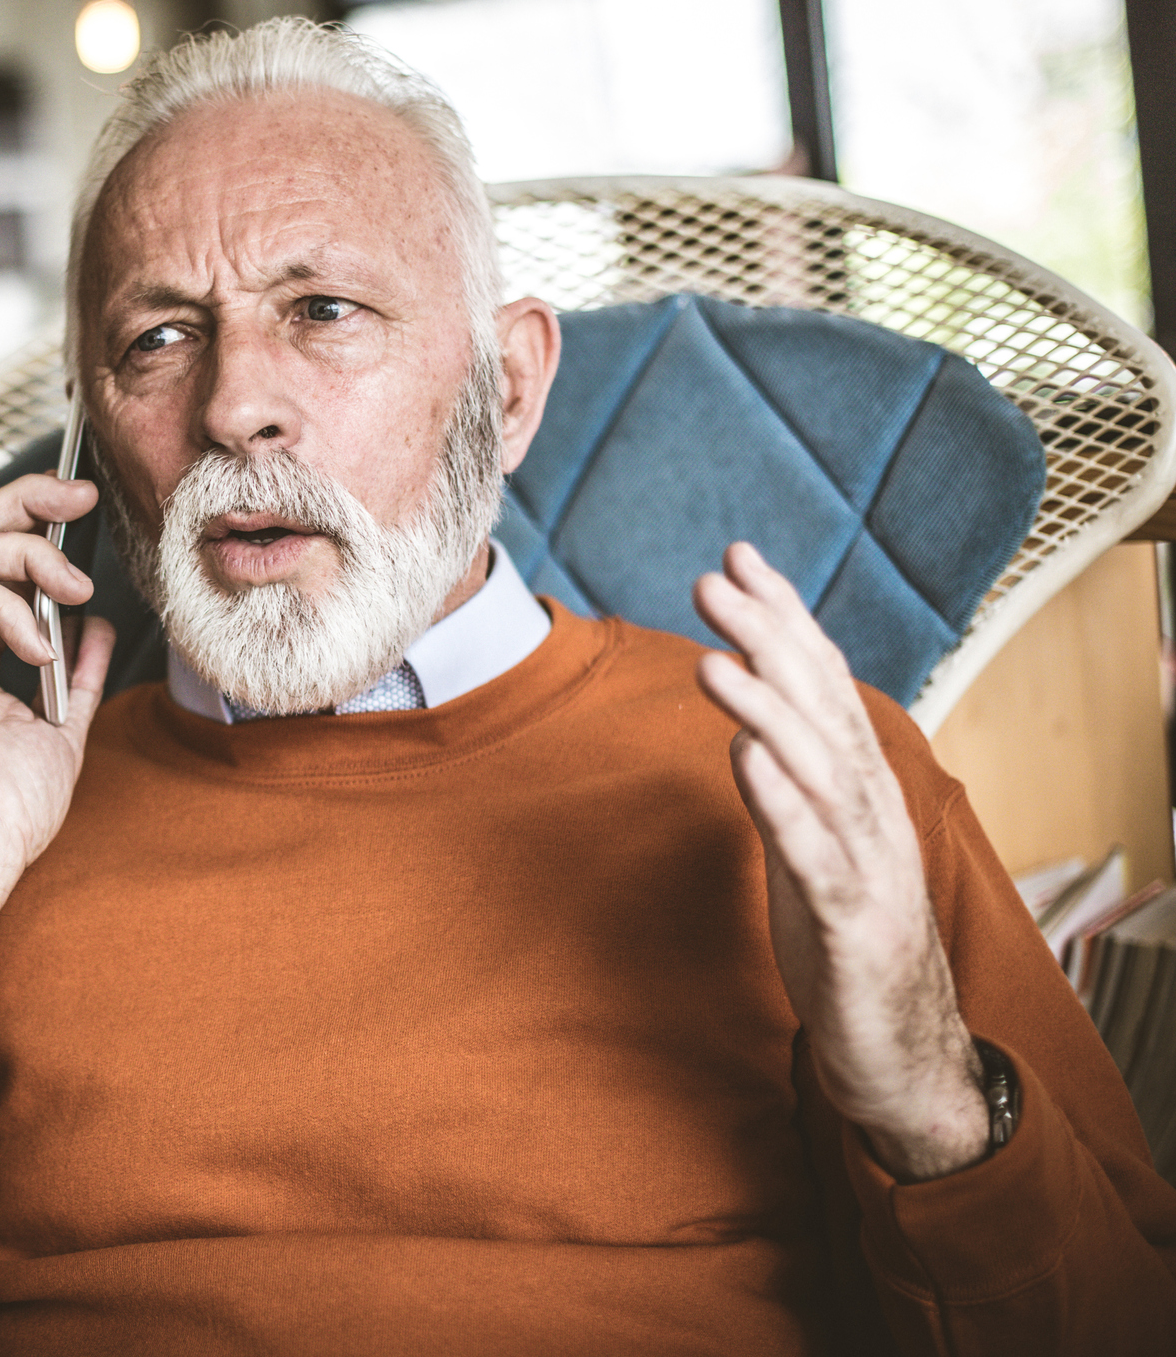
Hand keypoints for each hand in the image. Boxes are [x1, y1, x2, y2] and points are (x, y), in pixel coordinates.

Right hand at [0, 474, 116, 979]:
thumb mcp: (58, 733)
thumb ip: (76, 677)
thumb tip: (97, 627)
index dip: (30, 517)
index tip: (83, 503)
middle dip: (26, 502)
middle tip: (79, 498)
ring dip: (28, 557)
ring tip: (74, 592)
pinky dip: (3, 605)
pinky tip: (37, 645)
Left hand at [694, 543, 986, 1181]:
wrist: (901, 1058)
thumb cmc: (847, 945)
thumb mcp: (809, 851)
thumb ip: (786, 788)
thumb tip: (746, 726)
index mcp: (857, 790)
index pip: (821, 684)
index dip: (783, 618)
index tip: (738, 556)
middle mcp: (870, 813)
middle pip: (818, 708)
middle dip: (768, 639)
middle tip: (712, 581)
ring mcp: (867, 867)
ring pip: (818, 772)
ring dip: (765, 711)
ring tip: (713, 659)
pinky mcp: (853, 926)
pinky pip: (814, 858)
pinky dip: (779, 806)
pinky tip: (743, 761)